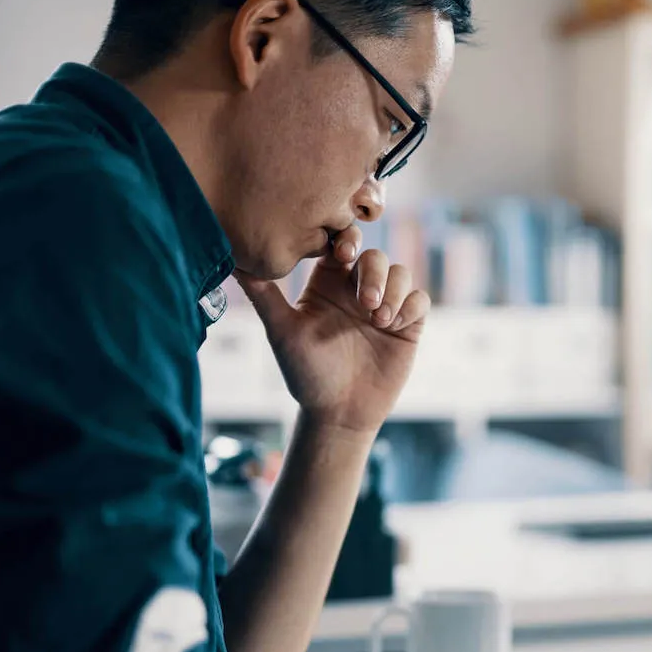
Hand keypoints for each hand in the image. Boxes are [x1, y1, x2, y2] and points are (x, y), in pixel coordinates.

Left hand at [235, 225, 429, 435]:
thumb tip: (232, 259)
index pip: (341, 243)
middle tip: (364, 301)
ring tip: (379, 319)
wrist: (339, 413)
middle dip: (373, 272)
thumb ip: (263, 294)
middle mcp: (357, 289)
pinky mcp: (408, 326)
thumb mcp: (282, 331)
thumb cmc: (306, 373)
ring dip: (393, 291)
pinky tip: (394, 326)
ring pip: (401, 273)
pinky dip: (410, 306)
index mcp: (327, 282)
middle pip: (375, 256)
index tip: (342, 252)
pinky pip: (419, 300)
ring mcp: (385, 306)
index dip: (346, 238)